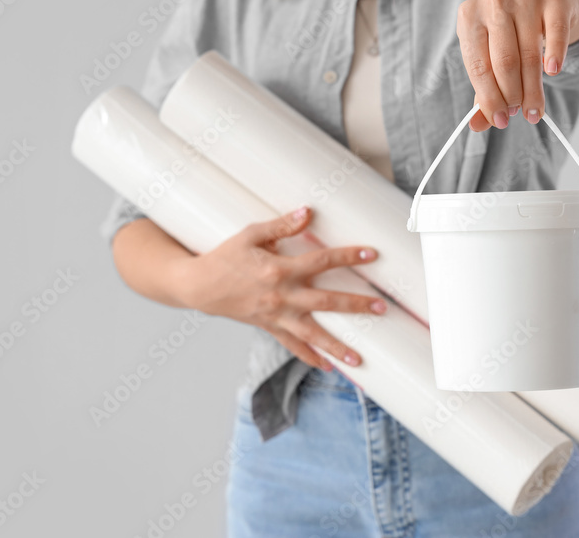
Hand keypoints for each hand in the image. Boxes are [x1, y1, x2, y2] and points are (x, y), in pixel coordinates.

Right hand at [179, 206, 385, 369]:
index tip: (371, 254)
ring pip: (312, 335)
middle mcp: (281, 296)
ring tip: (360, 360)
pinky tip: (328, 367)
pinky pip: (292, 346)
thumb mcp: (250, 235)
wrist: (198, 286)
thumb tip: (307, 212)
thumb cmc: (225, 257)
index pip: (321, 261)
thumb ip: (281, 226)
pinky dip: (310, 357)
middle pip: (325, 301)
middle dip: (355, 305)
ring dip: (337, 347)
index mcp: (279, 270)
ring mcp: (275, 316)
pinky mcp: (269, 327)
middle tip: (380, 309)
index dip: (348, 256)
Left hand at [456, 0, 578, 131]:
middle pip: (504, 62)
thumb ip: (483, 89)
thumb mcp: (489, 52)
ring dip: (533, 89)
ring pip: (530, 54)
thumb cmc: (508, 30)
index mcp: (469, 17)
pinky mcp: (553, 0)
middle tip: (520, 114)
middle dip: (512, 96)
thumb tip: (476, 125)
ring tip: (535, 110)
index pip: (478, 66)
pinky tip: (552, 72)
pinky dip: (555, 56)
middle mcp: (494, 2)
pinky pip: (556, 35)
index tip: (500, 121)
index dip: (489, 98)